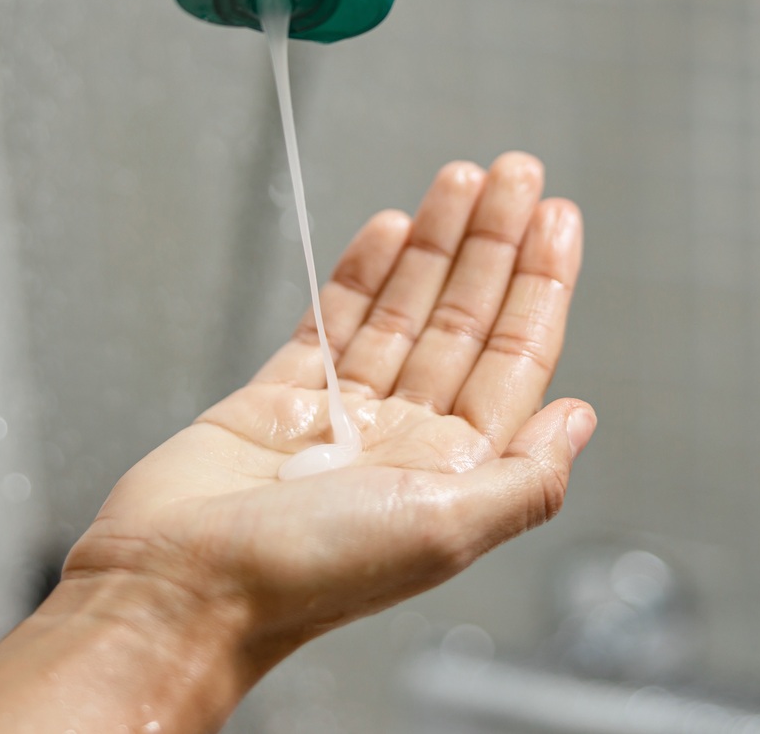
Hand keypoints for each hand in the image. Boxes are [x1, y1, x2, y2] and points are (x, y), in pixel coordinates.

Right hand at [0, 153, 592, 732]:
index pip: (513, 358)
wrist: (177, 587)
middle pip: (464, 320)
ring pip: (403, 310)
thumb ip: (525, 478)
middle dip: (494, 243)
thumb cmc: (304, 575)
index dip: (540, 285)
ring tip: (462, 179)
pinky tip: (389, 227)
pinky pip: (331, 322)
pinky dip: (361, 273)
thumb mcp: (444, 528)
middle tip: (517, 172)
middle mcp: (404, 441)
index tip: (557, 219)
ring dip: (435, 244)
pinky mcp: (276, 402)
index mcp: (452, 472)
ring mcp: (341, 417)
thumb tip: (582, 418)